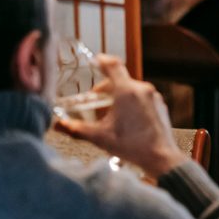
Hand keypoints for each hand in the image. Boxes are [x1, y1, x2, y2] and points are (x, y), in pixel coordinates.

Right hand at [54, 55, 187, 178]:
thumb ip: (76, 129)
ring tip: (111, 115)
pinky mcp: (160, 106)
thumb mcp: (100, 137)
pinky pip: (142, 98)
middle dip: (106, 89)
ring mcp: (153, 97)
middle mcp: (141, 89)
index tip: (95, 60)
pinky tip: (127, 121)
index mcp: (126, 91)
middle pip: (120, 80)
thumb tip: (58, 125)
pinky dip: (132, 103)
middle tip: (96, 102)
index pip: (112, 65)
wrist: (160, 157)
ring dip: (119, 97)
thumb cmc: (132, 146)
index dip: (102, 61)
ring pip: (131, 90)